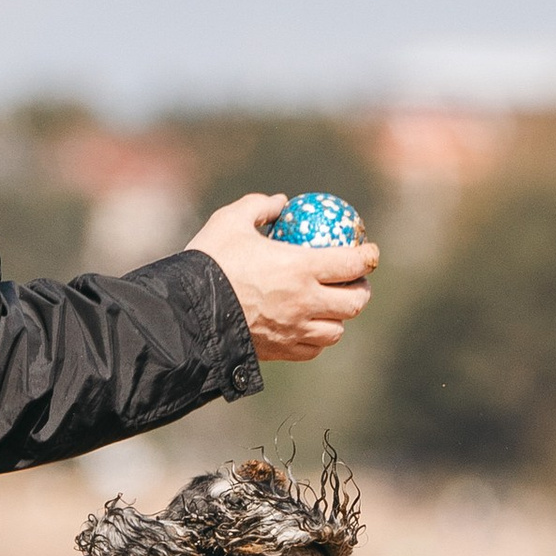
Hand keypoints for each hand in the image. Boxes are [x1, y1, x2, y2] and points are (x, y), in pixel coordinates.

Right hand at [188, 194, 378, 362]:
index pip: (352, 264)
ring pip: (335, 331)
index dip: (368, 257)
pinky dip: (316, 338)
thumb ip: (259, 207)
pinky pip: (311, 349)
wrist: (186, 310)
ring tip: (331, 307)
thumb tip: (280, 204)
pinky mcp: (279, 351)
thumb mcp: (230, 220)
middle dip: (361, 291)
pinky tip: (308, 327)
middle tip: (354, 281)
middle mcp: (304, 302)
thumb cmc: (209, 261)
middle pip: (354, 303)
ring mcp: (293, 330)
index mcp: (301, 268)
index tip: (369, 251)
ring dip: (339, 317)